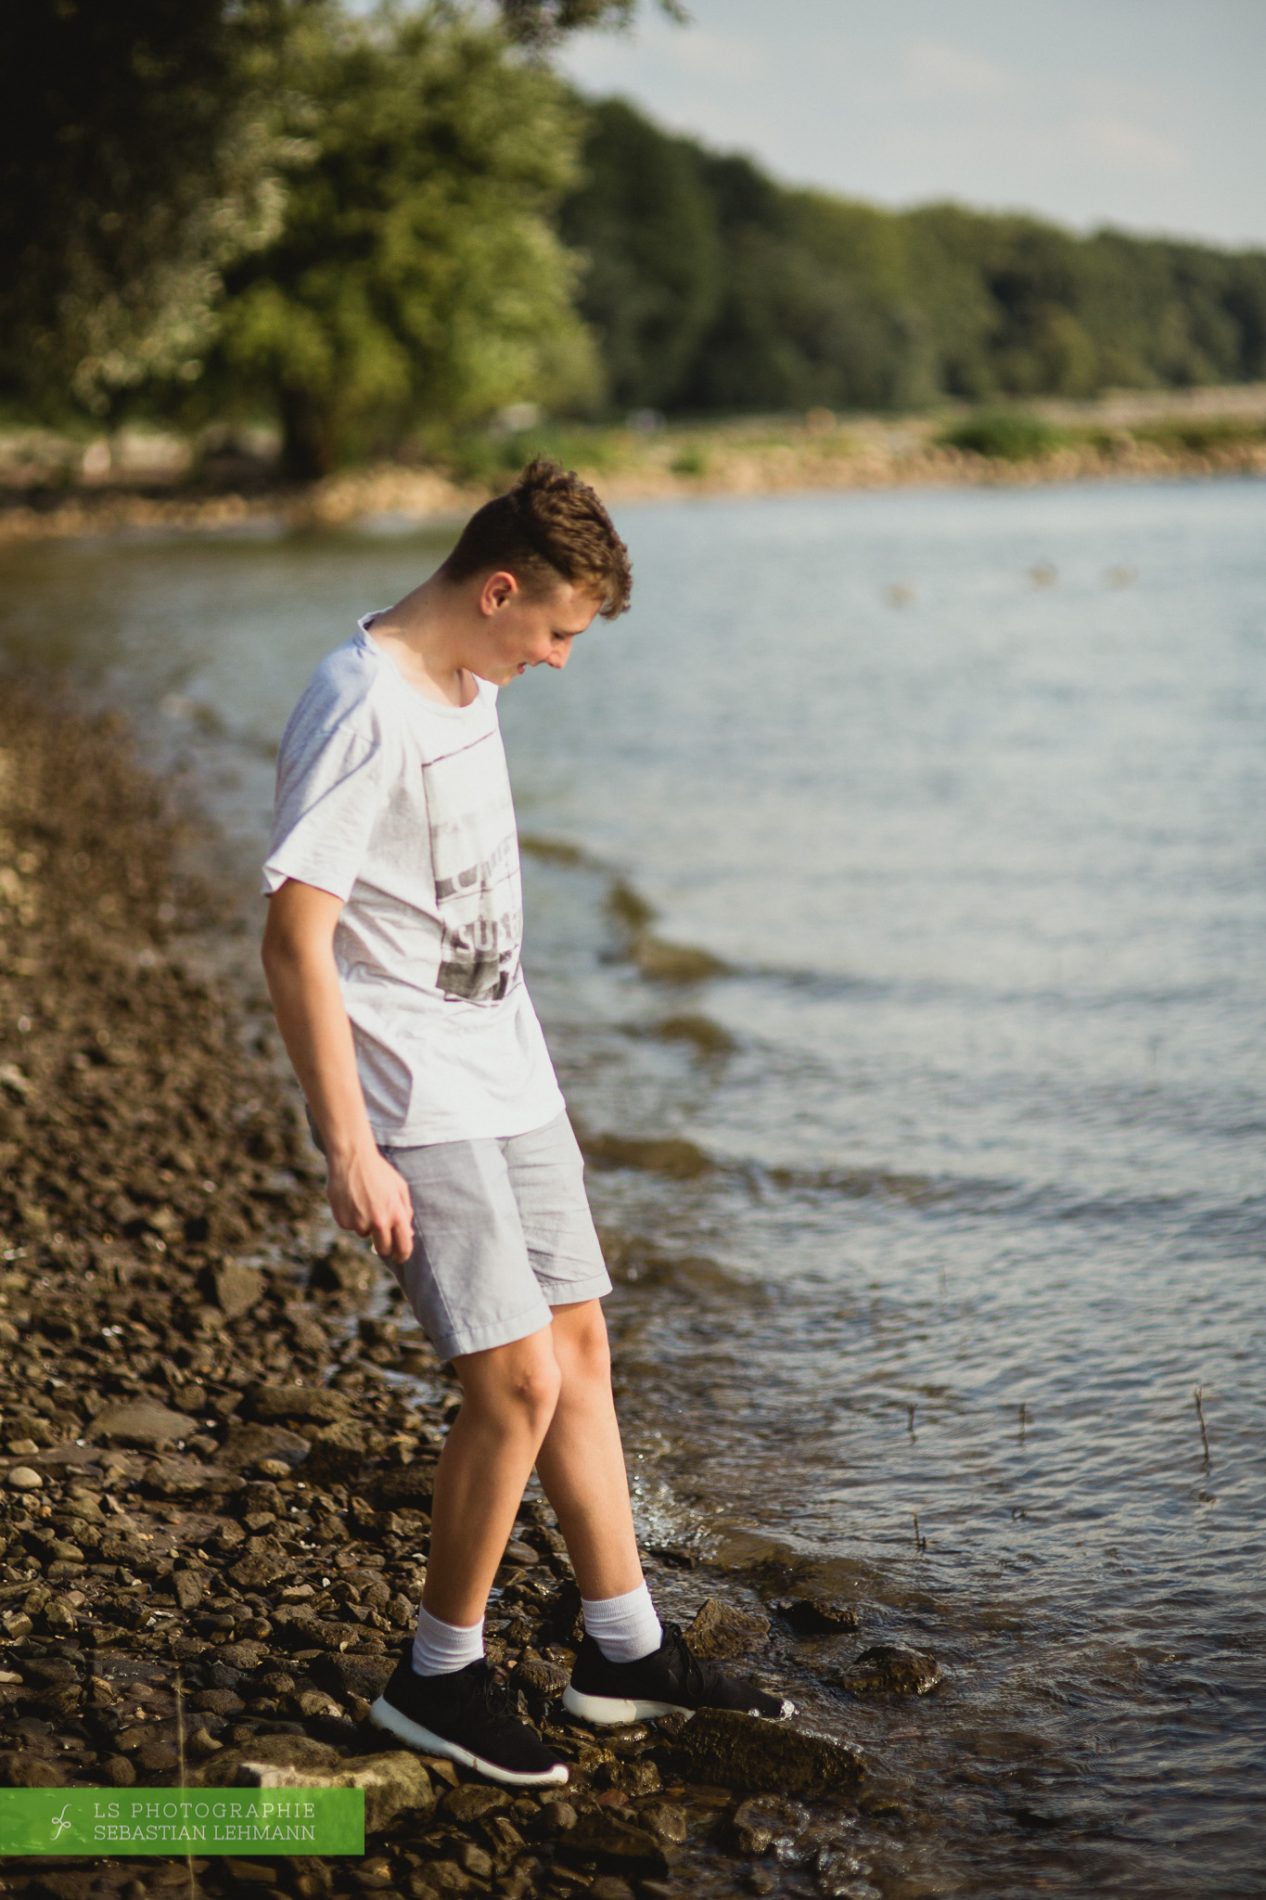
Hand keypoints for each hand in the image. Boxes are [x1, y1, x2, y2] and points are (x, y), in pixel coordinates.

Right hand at [326, 1146, 414, 1265]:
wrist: (352, 1158)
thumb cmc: (379, 1171)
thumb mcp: (399, 1187)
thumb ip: (405, 1211)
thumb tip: (407, 1233)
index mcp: (396, 1214)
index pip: (403, 1246)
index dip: (402, 1255)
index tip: (400, 1257)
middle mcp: (378, 1221)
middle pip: (383, 1249)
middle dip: (384, 1247)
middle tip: (381, 1238)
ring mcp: (359, 1222)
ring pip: (364, 1234)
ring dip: (365, 1224)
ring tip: (363, 1201)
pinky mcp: (343, 1220)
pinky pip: (349, 1225)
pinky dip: (351, 1217)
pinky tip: (351, 1200)